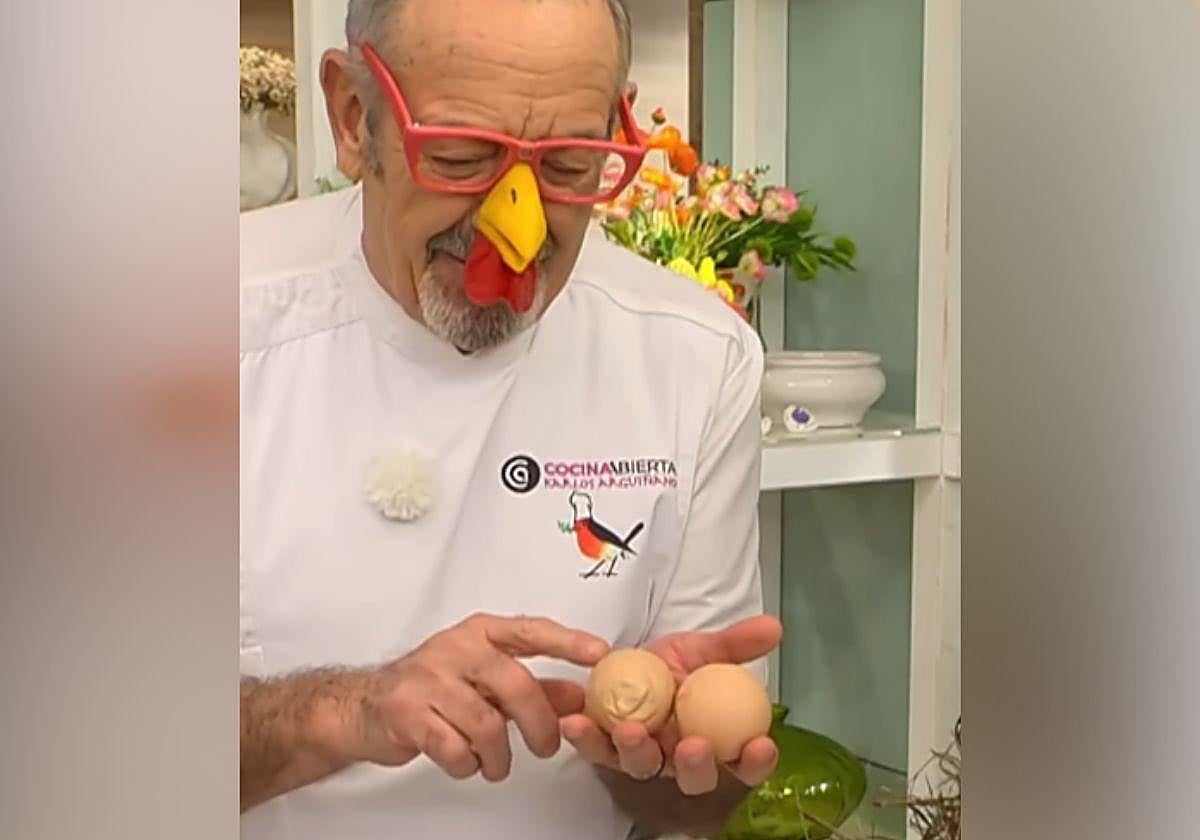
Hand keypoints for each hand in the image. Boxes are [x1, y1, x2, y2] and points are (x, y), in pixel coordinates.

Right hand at [347, 613, 609, 782]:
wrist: (363, 706)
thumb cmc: (431, 687)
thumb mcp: (484, 678)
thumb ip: (532, 685)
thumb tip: (577, 695)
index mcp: (479, 634)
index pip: (531, 631)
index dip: (567, 642)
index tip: (599, 654)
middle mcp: (456, 649)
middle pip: (515, 684)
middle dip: (539, 723)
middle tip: (548, 746)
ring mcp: (429, 680)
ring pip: (487, 724)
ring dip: (500, 755)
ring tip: (498, 763)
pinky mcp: (408, 713)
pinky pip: (455, 748)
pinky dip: (468, 764)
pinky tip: (468, 762)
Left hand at [561, 615, 781, 794]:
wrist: (629, 663)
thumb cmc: (672, 666)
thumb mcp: (704, 651)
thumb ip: (735, 644)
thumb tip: (773, 627)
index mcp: (715, 740)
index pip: (744, 763)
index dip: (755, 761)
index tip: (761, 744)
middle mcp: (680, 757)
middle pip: (695, 778)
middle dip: (696, 768)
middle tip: (693, 746)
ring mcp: (643, 757)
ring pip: (642, 767)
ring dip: (637, 752)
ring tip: (630, 731)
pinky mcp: (605, 749)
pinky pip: (595, 748)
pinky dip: (586, 736)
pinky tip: (576, 722)